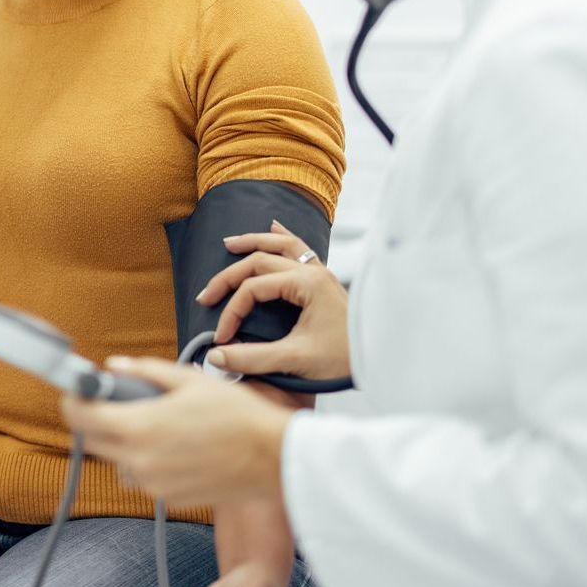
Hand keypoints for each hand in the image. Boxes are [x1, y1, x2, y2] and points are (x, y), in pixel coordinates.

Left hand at [61, 358, 292, 507]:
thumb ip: (145, 371)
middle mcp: (139, 461)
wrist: (272, 458)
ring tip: (156, 422)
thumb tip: (115, 366)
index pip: (82, 417)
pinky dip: (148, 458)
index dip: (73, 400)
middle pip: (94, 441)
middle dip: (96, 419)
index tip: (76, 390)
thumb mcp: (189, 380)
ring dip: (124, 440)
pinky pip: (144, 475)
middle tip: (112, 400)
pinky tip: (176, 443)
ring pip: (119, 460)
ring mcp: (153, 484)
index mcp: (140, 428)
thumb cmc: (237, 415)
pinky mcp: (168, 498)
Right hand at [199, 220, 351, 380]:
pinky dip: (283, 237)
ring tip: (229, 243)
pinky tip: (274, 227)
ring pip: (281, 245)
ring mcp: (321, 272)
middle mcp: (313, 271)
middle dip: (230, 276)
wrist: (379, 358)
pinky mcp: (324, 280)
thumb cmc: (343, 360)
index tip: (222, 337)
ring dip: (254, 242)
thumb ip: (252, 358)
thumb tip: (216, 356)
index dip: (232, 311)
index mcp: (307, 284)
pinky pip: (301, 248)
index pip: (254, 289)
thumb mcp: (295, 360)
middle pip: (261, 261)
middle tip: (206, 295)